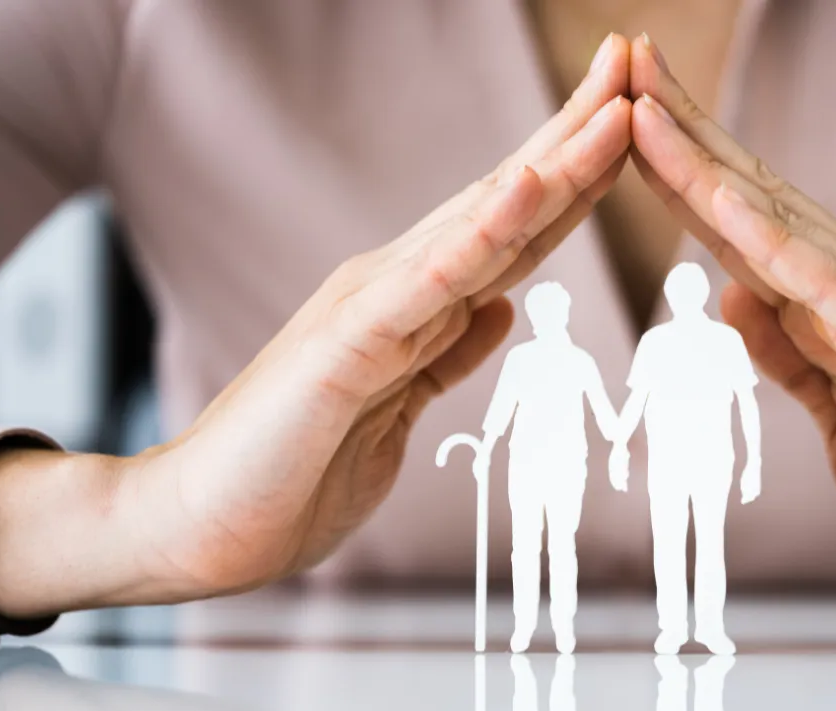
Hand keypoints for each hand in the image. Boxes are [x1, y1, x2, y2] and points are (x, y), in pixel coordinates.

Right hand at [82, 35, 632, 603]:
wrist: (202, 524)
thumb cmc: (296, 468)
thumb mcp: (401, 406)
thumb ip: (448, 354)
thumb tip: (499, 307)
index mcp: (416, 303)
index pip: (513, 228)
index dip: (576, 173)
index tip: (633, 118)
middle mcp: (397, 287)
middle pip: (506, 204)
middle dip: (577, 136)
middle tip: (633, 62)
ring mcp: (370, 309)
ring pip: (478, 227)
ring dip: (551, 167)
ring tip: (610, 108)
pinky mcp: (345, 349)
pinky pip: (425, 286)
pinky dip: (478, 236)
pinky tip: (524, 188)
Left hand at [627, 35, 835, 617]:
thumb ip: (790, 354)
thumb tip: (735, 299)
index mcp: (834, 306)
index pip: (742, 225)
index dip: (681, 171)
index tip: (625, 120)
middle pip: (751, 196)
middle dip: (683, 133)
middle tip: (626, 63)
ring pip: (776, 220)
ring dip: (705, 163)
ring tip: (645, 106)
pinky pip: (823, 282)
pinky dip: (769, 238)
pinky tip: (720, 196)